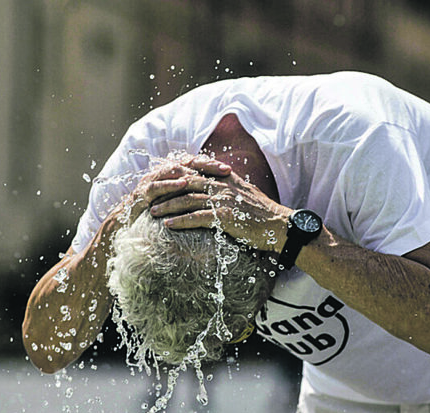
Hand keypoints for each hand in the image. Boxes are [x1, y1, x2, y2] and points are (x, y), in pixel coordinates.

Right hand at [110, 155, 233, 225]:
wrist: (124, 229)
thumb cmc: (153, 220)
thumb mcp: (175, 209)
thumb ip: (190, 202)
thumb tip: (213, 203)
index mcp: (170, 176)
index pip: (194, 165)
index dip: (212, 166)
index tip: (230, 171)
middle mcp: (161, 175)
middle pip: (187, 164)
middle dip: (207, 166)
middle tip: (225, 170)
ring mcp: (150, 182)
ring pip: (172, 171)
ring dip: (191, 172)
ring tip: (208, 175)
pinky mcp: (140, 193)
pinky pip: (156, 186)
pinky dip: (170, 184)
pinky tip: (183, 184)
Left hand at [148, 163, 290, 251]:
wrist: (279, 225)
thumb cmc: (260, 212)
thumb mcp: (243, 192)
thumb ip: (226, 186)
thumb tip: (212, 185)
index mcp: (225, 178)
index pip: (194, 170)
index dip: (175, 175)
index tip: (159, 180)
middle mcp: (222, 185)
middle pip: (186, 183)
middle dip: (166, 189)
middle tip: (150, 197)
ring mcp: (224, 200)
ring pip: (188, 199)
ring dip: (168, 205)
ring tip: (153, 212)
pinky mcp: (226, 217)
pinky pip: (197, 217)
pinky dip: (181, 220)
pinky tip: (168, 225)